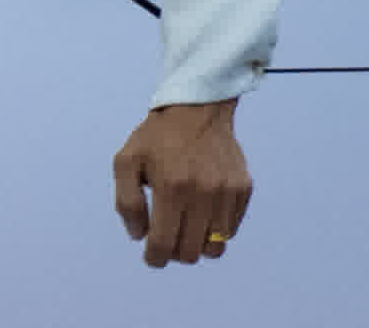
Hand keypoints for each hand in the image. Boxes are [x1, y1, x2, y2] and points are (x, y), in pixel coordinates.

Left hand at [112, 98, 250, 266]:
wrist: (196, 108)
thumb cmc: (156, 138)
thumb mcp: (126, 161)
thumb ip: (127, 201)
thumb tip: (139, 236)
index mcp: (170, 187)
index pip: (163, 243)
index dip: (154, 258)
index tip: (152, 257)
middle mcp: (202, 193)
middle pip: (190, 252)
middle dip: (174, 253)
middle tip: (166, 239)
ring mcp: (226, 192)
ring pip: (214, 248)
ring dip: (197, 245)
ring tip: (184, 228)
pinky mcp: (242, 189)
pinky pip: (231, 230)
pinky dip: (215, 230)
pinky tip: (201, 211)